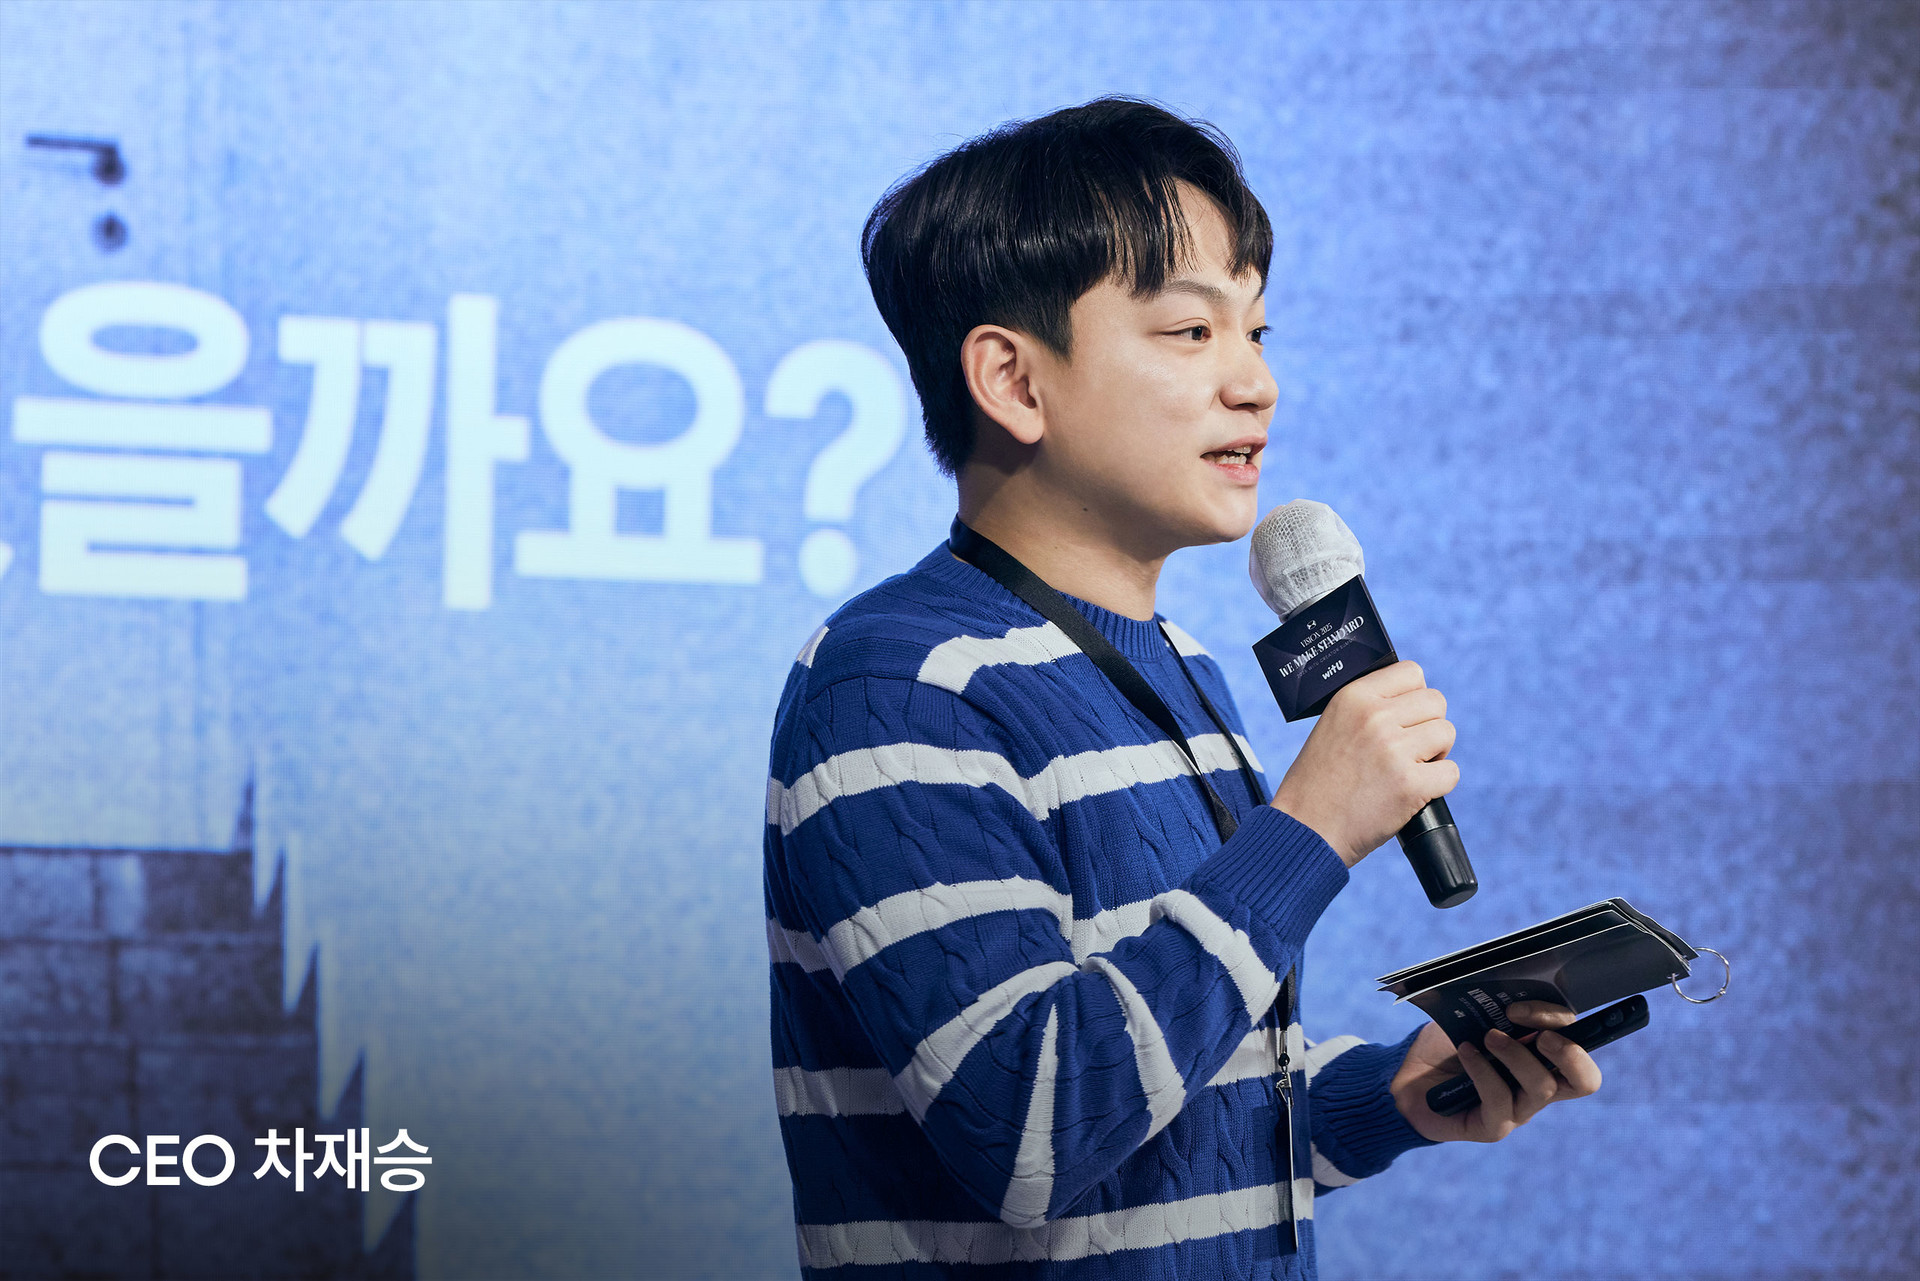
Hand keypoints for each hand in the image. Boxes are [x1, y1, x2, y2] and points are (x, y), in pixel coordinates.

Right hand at [1269, 660, 1457, 866]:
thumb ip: (1368, 708)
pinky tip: (1414, 793)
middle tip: (1409, 749)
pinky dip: (1438, 786)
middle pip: (1436, 701)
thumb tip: (1412, 698)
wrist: (1306, 830)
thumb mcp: (1332, 725)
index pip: (1411, 672)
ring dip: (1436, 754)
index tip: (1405, 718)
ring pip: (1447, 733)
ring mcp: (1393, 750)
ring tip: (1409, 769)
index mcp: (1353, 697)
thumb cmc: (1319, 782)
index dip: (1415, 696)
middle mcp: (1374, 717)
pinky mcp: (1409, 784)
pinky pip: (1451, 772)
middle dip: (1429, 725)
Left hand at [1389, 1003, 1602, 1143]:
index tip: (1521, 1007)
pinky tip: (1465, 1053)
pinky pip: (1500, 1100)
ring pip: (1542, 1087)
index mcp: (1543, 1057)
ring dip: (1516, 1056)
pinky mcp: (1493, 1127)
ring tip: (1487, 1038)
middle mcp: (1539, 1086)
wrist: (1406, 1074)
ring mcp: (1519, 1109)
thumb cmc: (1446, 1044)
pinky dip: (1483, 1071)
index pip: (1580, 1043)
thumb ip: (1501, 1010)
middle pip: (1585, 1080)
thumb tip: (1520, 993)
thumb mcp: (1475, 1018)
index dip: (1561, 1022)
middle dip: (1570, 1053)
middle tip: (1539, 1036)